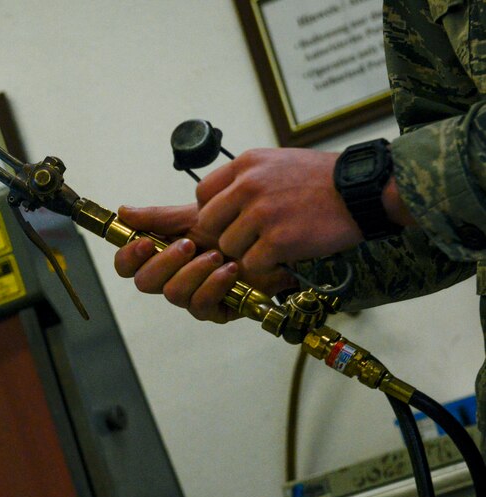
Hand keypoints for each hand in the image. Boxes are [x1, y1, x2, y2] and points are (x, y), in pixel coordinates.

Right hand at [113, 204, 293, 322]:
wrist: (271, 235)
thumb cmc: (235, 225)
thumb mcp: (195, 215)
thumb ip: (158, 217)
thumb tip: (123, 212)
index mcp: (161, 255)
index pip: (128, 265)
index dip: (128, 256)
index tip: (144, 242)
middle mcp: (172, 278)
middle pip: (144, 283)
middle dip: (164, 262)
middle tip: (188, 244)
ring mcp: (192, 295)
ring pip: (173, 294)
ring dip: (194, 271)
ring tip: (217, 254)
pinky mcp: (215, 310)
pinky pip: (201, 305)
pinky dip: (214, 284)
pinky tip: (230, 269)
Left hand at [195, 148, 362, 272]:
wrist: (362, 192)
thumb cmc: (322, 180)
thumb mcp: (278, 162)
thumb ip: (246, 178)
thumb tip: (219, 199)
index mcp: (247, 164)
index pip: (203, 193)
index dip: (213, 211)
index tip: (230, 219)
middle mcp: (249, 186)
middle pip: (209, 223)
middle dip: (226, 233)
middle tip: (249, 238)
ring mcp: (263, 213)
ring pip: (228, 246)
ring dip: (248, 251)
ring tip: (273, 243)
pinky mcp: (278, 240)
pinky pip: (252, 263)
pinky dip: (267, 265)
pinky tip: (285, 254)